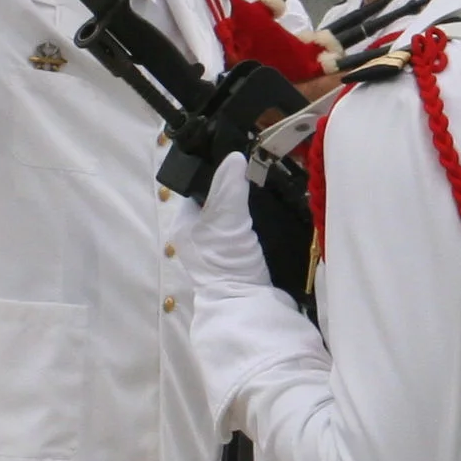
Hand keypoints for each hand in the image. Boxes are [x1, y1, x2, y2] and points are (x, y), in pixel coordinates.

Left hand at [182, 152, 268, 295]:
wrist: (249, 305)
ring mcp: (222, 246)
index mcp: (184, 222)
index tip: (241, 155)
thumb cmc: (226, 260)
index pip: (198, 185)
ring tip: (271, 180)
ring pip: (237, 211)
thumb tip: (235, 156)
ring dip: (252, 200)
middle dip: (238, 184)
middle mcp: (199, 233)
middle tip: (261, 166)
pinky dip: (261, 216)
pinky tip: (275, 206)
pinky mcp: (243, 255)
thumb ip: (229, 186)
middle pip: (220, 197)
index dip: (216, 170)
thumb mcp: (225, 218)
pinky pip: (251, 226)